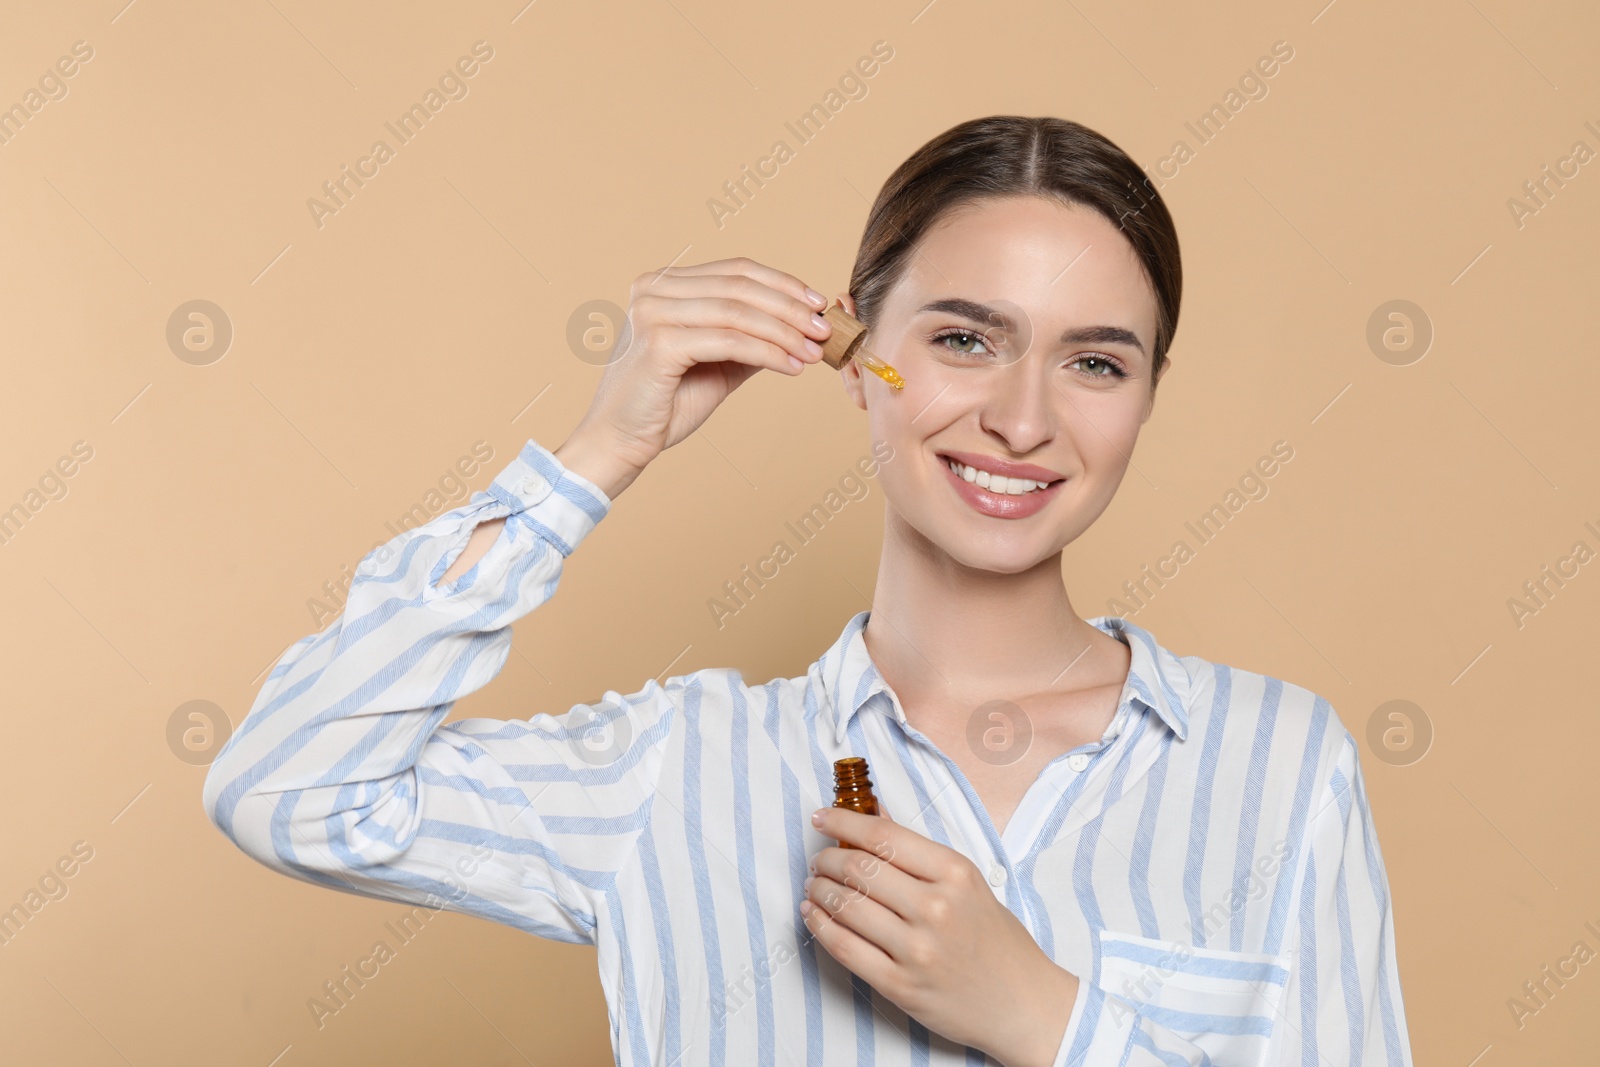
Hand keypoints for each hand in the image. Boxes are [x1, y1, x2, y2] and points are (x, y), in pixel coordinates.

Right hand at [572, 257, 833, 473]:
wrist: (619, 443)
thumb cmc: (664, 405)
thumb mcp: (717, 362)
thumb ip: (749, 338)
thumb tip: (800, 325)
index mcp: (663, 285)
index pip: (735, 270)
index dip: (782, 284)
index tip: (816, 304)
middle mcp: (653, 289)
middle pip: (739, 286)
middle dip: (790, 308)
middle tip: (824, 329)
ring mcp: (652, 313)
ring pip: (737, 312)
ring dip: (784, 332)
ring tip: (813, 352)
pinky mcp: (659, 343)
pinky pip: (728, 341)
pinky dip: (766, 352)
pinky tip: (791, 366)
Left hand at [802, 806, 1079, 1066]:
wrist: (1021, 1003)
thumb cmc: (995, 940)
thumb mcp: (967, 884)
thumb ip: (920, 854)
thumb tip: (875, 818)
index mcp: (955, 874)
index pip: (884, 836)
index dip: (843, 821)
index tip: (822, 817)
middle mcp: (935, 908)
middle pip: (860, 869)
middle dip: (827, 859)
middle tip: (819, 859)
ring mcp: (916, 949)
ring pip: (846, 907)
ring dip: (820, 890)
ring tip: (814, 884)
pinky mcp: (899, 985)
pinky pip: (844, 949)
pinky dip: (820, 927)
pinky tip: (812, 914)